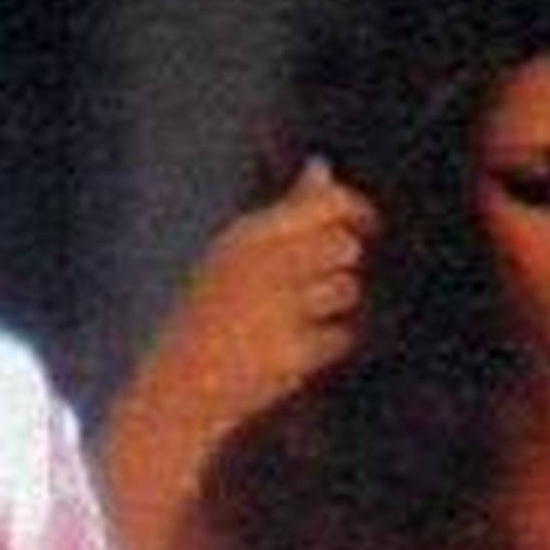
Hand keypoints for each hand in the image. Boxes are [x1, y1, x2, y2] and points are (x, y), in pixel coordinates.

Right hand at [158, 157, 378, 431]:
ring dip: (332, 306)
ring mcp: (277, 310)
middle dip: (341, 264)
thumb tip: (321, 166)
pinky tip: (295, 350)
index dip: (357, 210)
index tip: (368, 225)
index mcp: (249, 235)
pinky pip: (341, 336)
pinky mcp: (291, 352)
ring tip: (296, 319)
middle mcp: (263, 266)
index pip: (327, 204)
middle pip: (343, 247)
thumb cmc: (216, 311)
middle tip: (315, 284)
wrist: (181, 383)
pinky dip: (326, 345)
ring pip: (346, 290)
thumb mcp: (237, 251)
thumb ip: (287, 209)